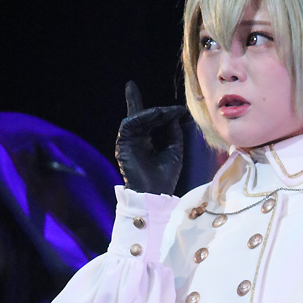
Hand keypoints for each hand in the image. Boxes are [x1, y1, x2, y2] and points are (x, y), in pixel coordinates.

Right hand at [114, 80, 186, 194]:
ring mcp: (129, 141)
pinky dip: (143, 117)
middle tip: (175, 108)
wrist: (154, 194)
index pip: (151, 122)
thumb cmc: (164, 177)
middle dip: (158, 109)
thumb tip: (175, 115)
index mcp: (148, 142)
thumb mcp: (174, 151)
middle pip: (141, 116)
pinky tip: (156, 115)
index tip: (180, 110)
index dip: (162, 112)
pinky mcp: (123, 143)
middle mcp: (137, 139)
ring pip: (137, 118)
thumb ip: (174, 132)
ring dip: (153, 112)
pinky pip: (130, 124)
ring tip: (167, 111)